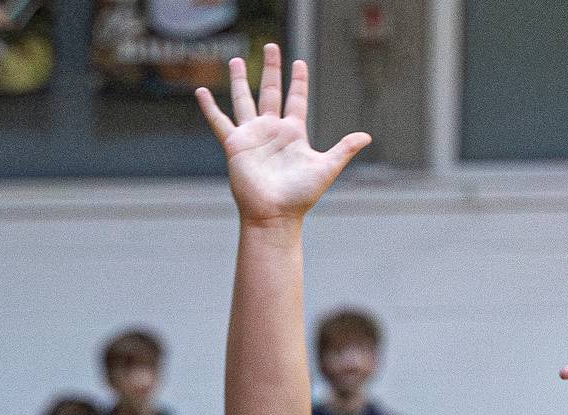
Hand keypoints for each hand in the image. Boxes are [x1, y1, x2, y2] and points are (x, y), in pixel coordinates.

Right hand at [197, 43, 369, 227]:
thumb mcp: (326, 168)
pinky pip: (219, 122)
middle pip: (271, 91)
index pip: (296, 100)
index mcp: (293, 133)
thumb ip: (344, 149)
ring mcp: (252, 136)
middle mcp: (272, 130)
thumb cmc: (300, 196)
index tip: (299, 63)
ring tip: (236, 60)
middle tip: (271, 46)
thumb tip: (367, 136)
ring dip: (240, 80)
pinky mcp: (235, 145)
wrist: (275, 215)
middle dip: (272, 69)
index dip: (298, 81)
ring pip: (244, 100)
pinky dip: (209, 108)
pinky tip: (200, 93)